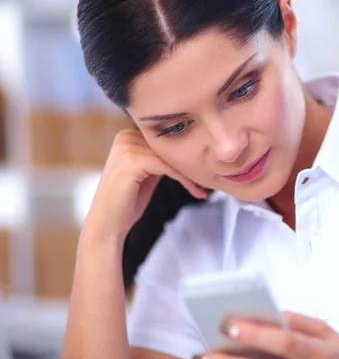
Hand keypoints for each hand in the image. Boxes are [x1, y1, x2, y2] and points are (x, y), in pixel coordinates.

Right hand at [83, 128, 206, 243]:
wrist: (108, 223)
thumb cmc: (128, 201)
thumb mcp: (148, 173)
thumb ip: (161, 158)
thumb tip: (189, 150)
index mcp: (128, 135)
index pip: (166, 138)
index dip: (186, 153)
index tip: (205, 168)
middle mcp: (126, 136)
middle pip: (170, 146)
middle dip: (191, 163)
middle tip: (210, 177)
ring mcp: (127, 147)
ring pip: (172, 156)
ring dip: (191, 173)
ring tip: (204, 187)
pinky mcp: (133, 161)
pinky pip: (169, 167)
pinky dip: (185, 180)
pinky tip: (196, 191)